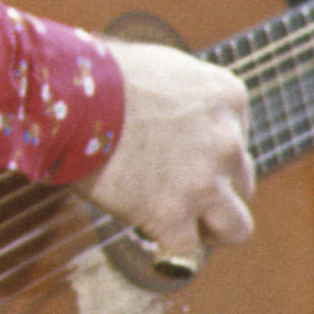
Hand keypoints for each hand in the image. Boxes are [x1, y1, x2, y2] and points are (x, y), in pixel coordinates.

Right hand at [82, 40, 256, 260]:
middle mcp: (227, 141)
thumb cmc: (101, 74)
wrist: (72, 96)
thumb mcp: (163, 67)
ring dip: (211, 228)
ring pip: (235, 227)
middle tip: (174, 187)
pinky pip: (184, 245)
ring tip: (183, 225)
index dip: (206, 152)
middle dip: (212, 187)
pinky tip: (144, 226)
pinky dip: (164, 240)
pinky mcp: (171, 214)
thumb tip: (170, 115)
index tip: (177, 153)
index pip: (236, 139)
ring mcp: (204, 182)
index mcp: (227, 98)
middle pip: (240, 182)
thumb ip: (184, 96)